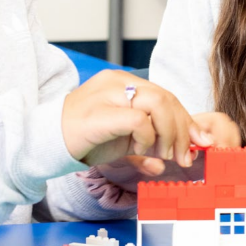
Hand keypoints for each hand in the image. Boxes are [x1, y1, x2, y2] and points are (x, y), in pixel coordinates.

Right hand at [61, 70, 213, 167]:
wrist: (46, 140)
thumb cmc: (84, 137)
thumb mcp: (121, 140)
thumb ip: (145, 146)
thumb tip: (166, 163)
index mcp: (124, 83)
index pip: (166, 95)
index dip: (186, 120)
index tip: (198, 143)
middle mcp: (118, 82)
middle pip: (166, 97)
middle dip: (182, 130)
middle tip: (183, 156)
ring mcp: (108, 95)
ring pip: (157, 102)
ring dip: (168, 133)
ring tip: (162, 154)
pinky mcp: (99, 114)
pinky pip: (138, 119)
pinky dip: (147, 138)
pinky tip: (140, 150)